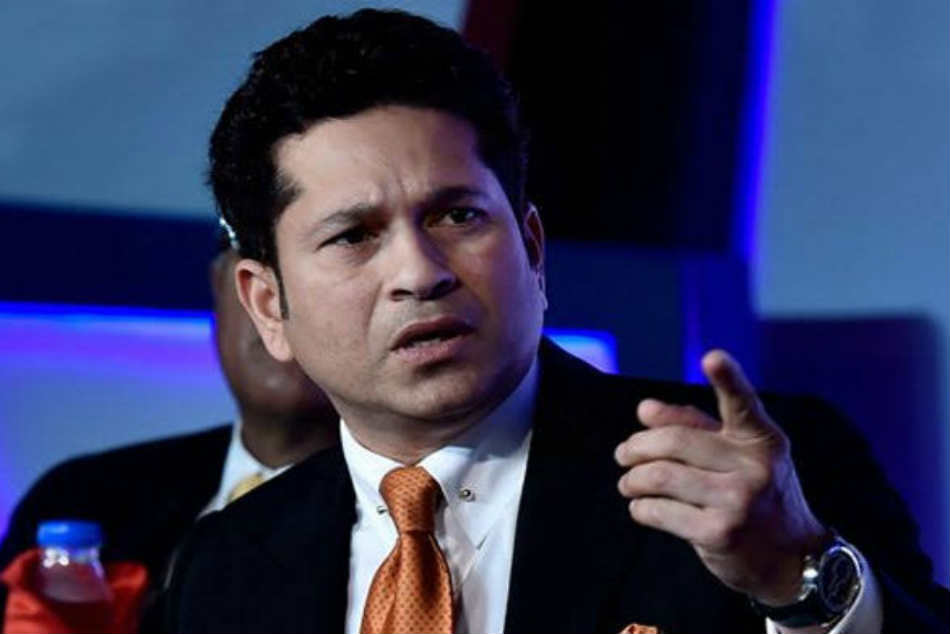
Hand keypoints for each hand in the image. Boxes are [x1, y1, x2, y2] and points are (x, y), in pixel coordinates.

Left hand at [614, 350, 828, 604]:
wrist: (790, 559)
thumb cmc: (756, 494)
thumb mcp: (739, 455)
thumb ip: (694, 426)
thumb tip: (645, 409)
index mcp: (762, 440)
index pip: (742, 404)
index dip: (728, 379)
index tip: (712, 357)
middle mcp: (755, 468)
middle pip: (673, 443)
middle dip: (636, 447)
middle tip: (623, 454)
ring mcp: (738, 502)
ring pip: (659, 476)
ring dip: (632, 479)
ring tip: (628, 482)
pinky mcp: (718, 533)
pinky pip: (658, 511)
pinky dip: (640, 507)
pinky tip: (642, 507)